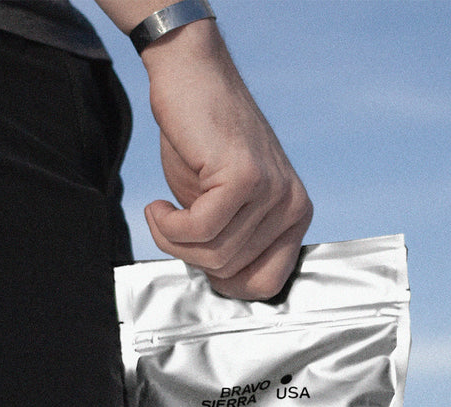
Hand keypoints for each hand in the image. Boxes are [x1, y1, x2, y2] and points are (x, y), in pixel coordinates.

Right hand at [141, 21, 312, 299]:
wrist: (190, 79)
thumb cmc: (200, 142)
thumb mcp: (221, 206)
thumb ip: (230, 243)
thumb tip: (219, 281)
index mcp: (293, 216)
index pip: (268, 284)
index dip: (225, 283)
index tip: (197, 257)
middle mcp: (292, 205)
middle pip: (232, 272)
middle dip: (190, 257)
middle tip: (170, 226)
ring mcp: (272, 191)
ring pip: (215, 255)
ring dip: (173, 240)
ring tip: (161, 214)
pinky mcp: (245, 176)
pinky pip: (199, 230)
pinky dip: (167, 226)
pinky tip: (156, 206)